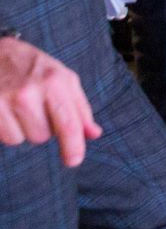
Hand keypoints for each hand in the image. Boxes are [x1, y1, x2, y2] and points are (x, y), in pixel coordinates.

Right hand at [0, 37, 99, 167]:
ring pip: (19, 138)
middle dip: (40, 127)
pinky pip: (1, 137)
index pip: (69, 123)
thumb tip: (94, 134)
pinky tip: (2, 110)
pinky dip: (3, 128)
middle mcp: (30, 91)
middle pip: (42, 136)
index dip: (73, 146)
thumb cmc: (32, 67)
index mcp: (55, 81)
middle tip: (32, 105)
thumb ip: (79, 107)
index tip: (74, 161)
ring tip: (15, 105)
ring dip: (19, 128)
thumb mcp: (62, 78)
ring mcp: (5, 100)